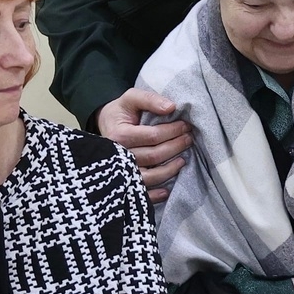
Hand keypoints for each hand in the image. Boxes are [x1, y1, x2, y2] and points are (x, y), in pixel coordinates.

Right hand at [97, 88, 192, 202]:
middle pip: (153, 156)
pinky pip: (141, 193)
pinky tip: (167, 190)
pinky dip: (154, 195)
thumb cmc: (120, 113)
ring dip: (170, 170)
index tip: (186, 126)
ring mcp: (121, 172)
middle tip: (189, 139)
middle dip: (175, 147)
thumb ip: (149, 99)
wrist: (104, 127)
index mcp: (119, 135)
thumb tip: (171, 107)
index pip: (152, 136)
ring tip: (183, 160)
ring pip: (149, 176)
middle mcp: (118, 156)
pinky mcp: (124, 183)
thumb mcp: (130, 98)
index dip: (172, 131)